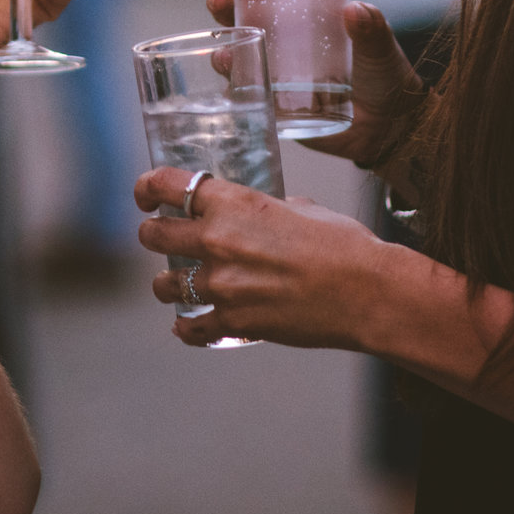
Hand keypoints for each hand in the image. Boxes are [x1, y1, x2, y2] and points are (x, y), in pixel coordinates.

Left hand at [134, 166, 395, 350]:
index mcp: (233, 202)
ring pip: (163, 285)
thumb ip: (269, 209)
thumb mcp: (302, 208)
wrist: (368, 292)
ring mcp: (221, 284)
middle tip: (160, 239)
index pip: (167, 185)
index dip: (147, 188)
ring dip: (166, 285)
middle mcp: (217, 240)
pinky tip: (188, 327)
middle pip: (153, 235)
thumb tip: (264, 212)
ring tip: (175, 286)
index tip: (145, 196)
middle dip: (153, 235)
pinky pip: (190, 328)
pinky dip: (186, 329)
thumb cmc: (344, 246)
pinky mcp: (234, 321)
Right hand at [204, 0, 428, 168]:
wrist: (387, 125)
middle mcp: (280, 32)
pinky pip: (243, 87)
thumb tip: (355, 10)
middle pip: (238, 9)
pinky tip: (234, 75)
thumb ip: (371, 27)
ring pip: (234, 46)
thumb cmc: (383, 74)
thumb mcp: (381, 45)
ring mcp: (272, 64)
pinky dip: (233, 80)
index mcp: (302, 6)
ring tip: (227, 42)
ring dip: (224, 41)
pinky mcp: (272, 96)